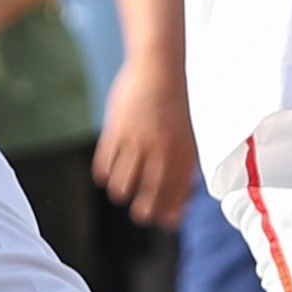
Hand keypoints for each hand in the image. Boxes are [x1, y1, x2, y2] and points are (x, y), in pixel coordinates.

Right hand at [93, 51, 197, 226]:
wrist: (158, 70)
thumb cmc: (175, 107)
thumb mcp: (187, 137)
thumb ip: (183, 170)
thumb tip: (178, 206)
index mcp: (182, 154)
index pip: (174, 197)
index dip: (167, 214)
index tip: (164, 221)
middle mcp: (160, 151)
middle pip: (147, 198)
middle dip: (143, 212)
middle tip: (140, 212)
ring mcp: (136, 142)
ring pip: (122, 187)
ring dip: (122, 192)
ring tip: (123, 187)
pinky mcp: (115, 131)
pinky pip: (104, 167)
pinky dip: (105, 174)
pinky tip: (110, 170)